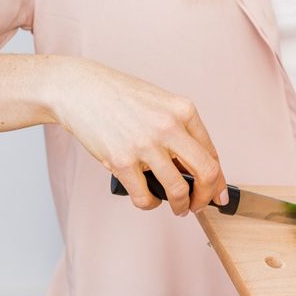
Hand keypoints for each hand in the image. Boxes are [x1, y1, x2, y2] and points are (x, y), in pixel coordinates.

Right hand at [50, 58, 225, 215]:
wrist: (77, 88)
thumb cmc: (118, 96)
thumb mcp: (159, 103)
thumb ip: (179, 130)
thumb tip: (193, 167)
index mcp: (184, 111)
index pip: (212, 153)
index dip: (218, 180)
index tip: (218, 193)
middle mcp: (169, 127)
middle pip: (206, 173)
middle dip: (207, 197)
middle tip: (201, 205)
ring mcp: (145, 144)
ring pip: (178, 190)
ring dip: (182, 205)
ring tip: (179, 208)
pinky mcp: (121, 160)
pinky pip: (145, 196)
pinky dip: (150, 204)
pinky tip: (150, 200)